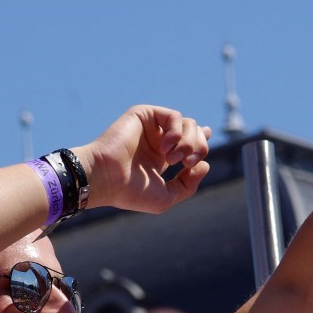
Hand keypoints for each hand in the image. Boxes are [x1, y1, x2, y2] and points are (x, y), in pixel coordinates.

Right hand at [75, 105, 210, 213]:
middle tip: (188, 163)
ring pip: (188, 123)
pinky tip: (165, 148)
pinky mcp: (143, 115)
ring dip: (189, 142)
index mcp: (162, 157)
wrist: (106, 179)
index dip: (201, 139)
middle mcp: (158, 140)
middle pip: (194, 132)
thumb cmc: (130, 191)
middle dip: (199, 148)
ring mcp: (151, 127)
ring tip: (174, 159)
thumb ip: (188, 184)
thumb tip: (204, 165)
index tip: (205, 140)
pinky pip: (173, 116)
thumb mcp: (166, 197)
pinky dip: (176, 132)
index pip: (188, 141)